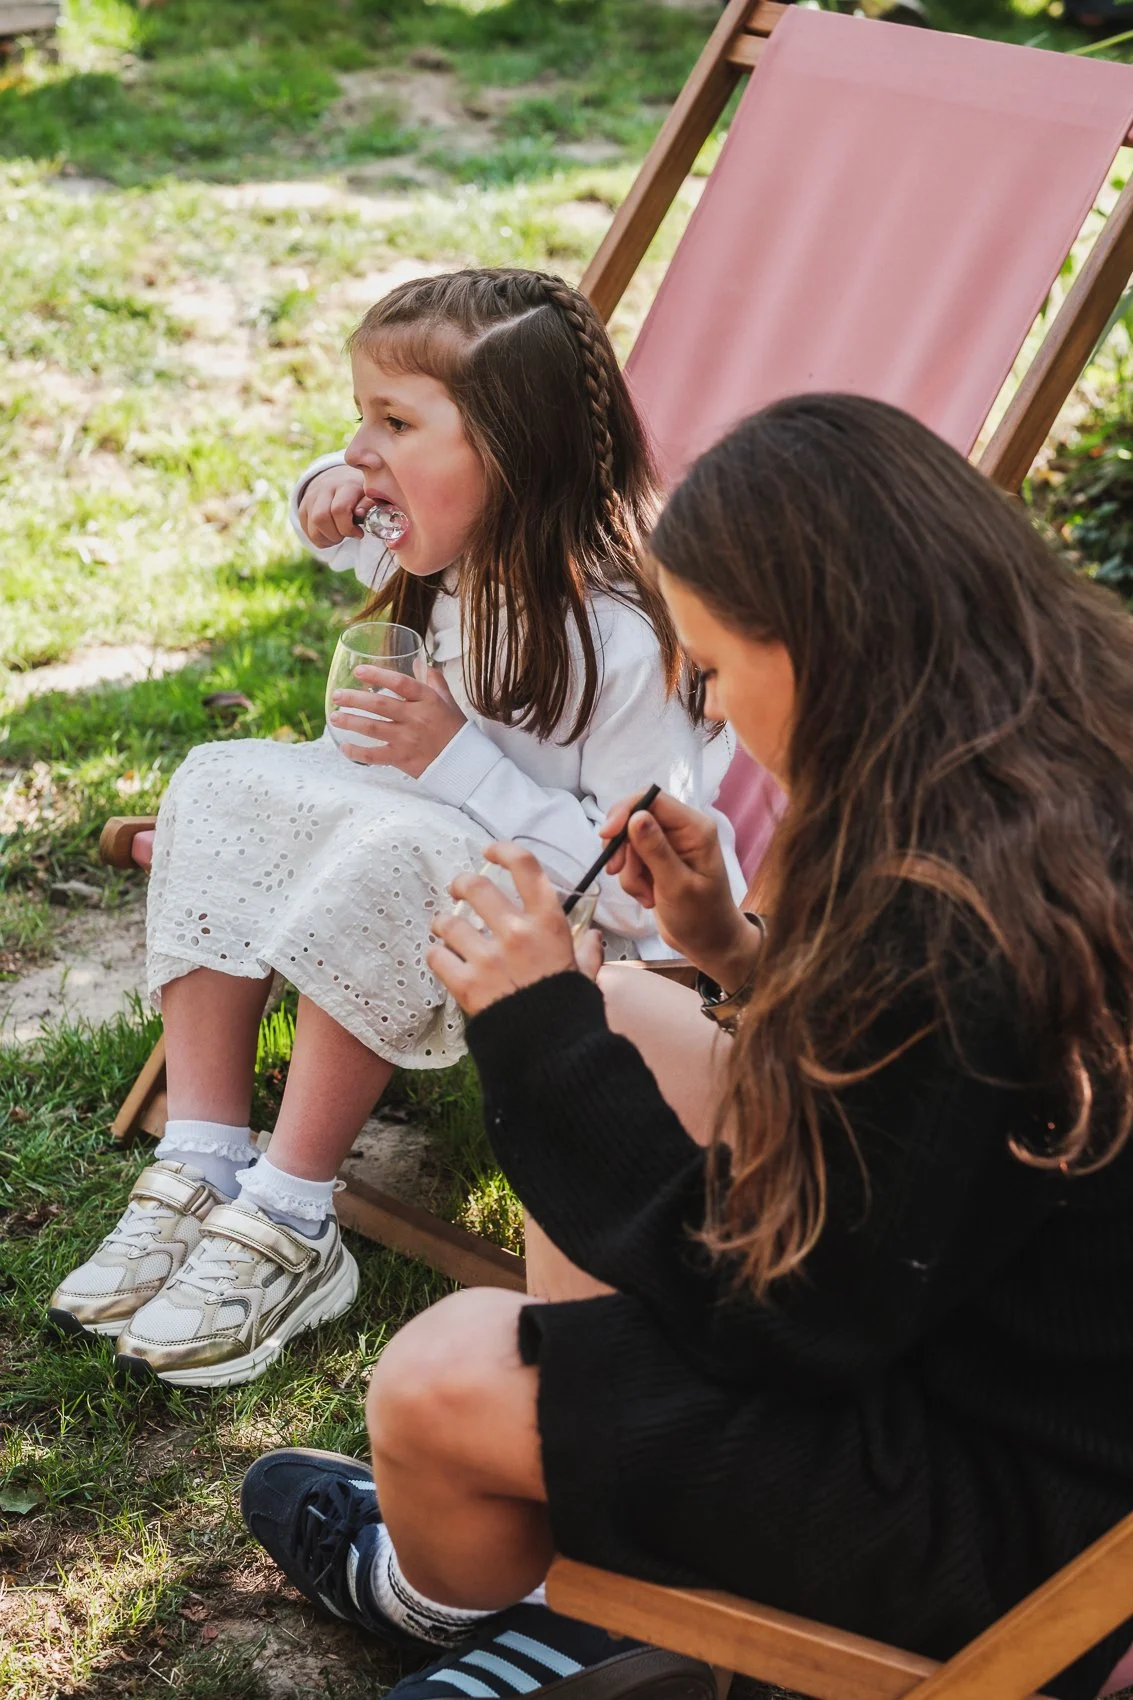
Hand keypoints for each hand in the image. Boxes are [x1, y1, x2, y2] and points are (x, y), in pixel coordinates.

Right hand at [299, 465, 370, 547]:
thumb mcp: (370, 495)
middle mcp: (325, 489)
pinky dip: (320, 540)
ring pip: (313, 529)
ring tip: (339, 536)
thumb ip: (369, 504)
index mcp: (345, 485)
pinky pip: (307, 532)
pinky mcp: (303, 507)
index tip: (358, 533)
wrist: (338, 478)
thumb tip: (361, 513)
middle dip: (336, 535)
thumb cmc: (359, 492)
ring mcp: (311, 497)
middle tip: (347, 534)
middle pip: (321, 519)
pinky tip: (330, 535)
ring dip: (328, 540)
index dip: (348, 528)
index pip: (339, 509)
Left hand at [330, 665, 464, 776]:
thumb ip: (433, 680)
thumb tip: (417, 661)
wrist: (464, 763)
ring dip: (350, 721)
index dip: (377, 676)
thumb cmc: (454, 729)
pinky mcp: (402, 759)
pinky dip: (357, 752)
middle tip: (337, 695)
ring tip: (334, 717)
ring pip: (372, 728)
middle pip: (380, 705)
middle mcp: (416, 718)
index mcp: (427, 700)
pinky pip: (374, 756)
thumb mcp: (447, 701)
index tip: (359, 671)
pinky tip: (344, 747)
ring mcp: (408, 739)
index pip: (400, 683)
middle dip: (354, 699)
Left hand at [428, 843, 600, 1017]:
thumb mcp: (585, 974)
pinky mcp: (467, 983)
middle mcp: (518, 932)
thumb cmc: (569, 1010)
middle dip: (461, 884)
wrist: (552, 1050)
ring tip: (443, 928)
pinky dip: (436, 955)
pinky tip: (442, 958)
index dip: (504, 851)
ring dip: (442, 923)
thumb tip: (593, 939)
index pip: (525, 867)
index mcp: (549, 923)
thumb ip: (587, 953)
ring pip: (449, 923)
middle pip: (476, 887)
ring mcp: (490, 957)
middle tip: (458, 889)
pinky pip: (437, 956)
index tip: (490, 851)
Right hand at [601, 790, 756, 989]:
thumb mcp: (676, 885)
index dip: (625, 812)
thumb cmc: (701, 917)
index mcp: (695, 827)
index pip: (652, 799)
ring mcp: (668, 845)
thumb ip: (655, 850)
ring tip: (646, 895)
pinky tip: (648, 898)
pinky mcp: (657, 861)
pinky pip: (631, 860)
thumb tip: (635, 816)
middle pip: (635, 819)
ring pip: (629, 843)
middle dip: (624, 849)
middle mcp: (682, 830)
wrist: (708, 944)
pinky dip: (633, 880)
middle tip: (618, 871)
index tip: (606, 836)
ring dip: (629, 872)